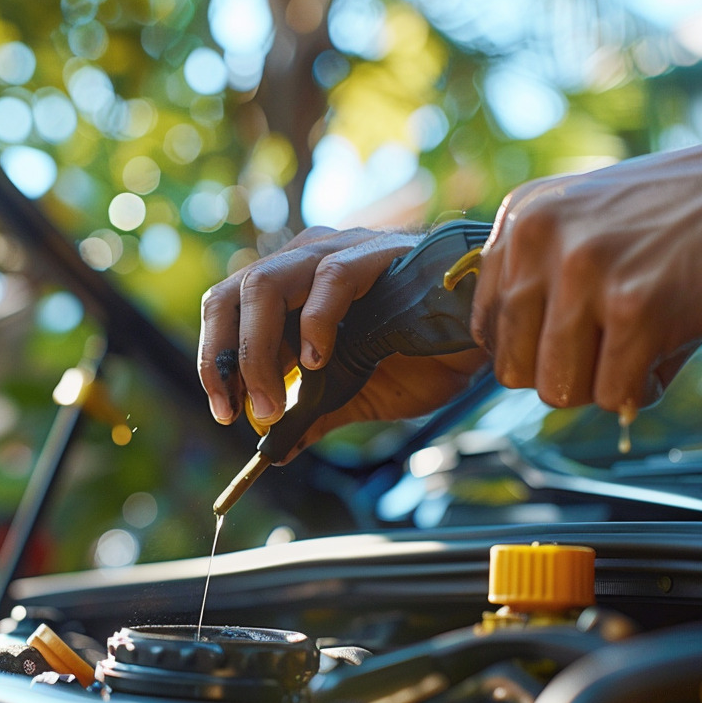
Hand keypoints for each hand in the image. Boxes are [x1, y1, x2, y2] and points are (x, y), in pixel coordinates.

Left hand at [198, 227, 487, 460]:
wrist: (485, 335)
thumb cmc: (423, 355)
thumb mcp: (354, 394)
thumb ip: (312, 414)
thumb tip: (274, 452)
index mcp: (293, 289)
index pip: (226, 309)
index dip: (215, 360)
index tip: (224, 412)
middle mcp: (306, 261)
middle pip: (232, 293)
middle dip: (224, 357)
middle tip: (237, 411)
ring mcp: (339, 250)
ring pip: (265, 284)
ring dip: (259, 352)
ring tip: (272, 402)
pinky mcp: (376, 252)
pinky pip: (330, 277)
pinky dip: (314, 323)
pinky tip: (319, 362)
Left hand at [471, 112, 701, 415]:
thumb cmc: (681, 215)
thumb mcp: (583, 223)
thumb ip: (537, 280)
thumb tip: (503, 366)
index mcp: (520, 219)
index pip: (485, 327)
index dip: (529, 352)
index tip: (568, 344)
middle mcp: (539, 239)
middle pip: (514, 369)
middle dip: (563, 375)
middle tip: (609, 349)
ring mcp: (585, 272)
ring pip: (557, 390)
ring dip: (602, 386)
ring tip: (640, 344)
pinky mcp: (635, 308)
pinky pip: (613, 396)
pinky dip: (643, 389)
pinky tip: (669, 346)